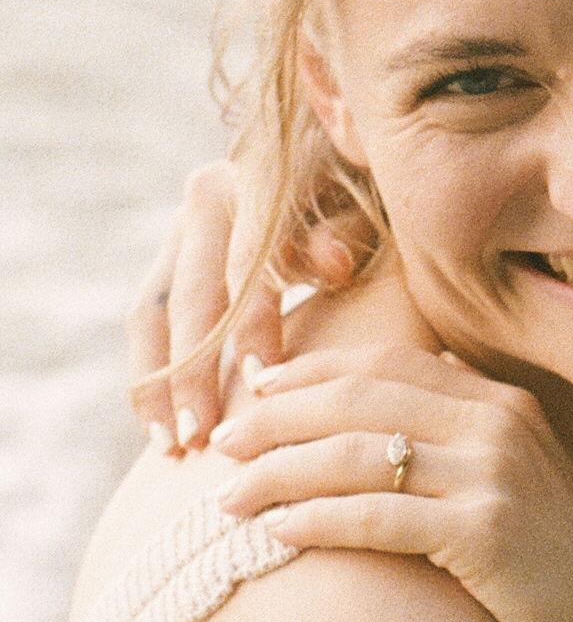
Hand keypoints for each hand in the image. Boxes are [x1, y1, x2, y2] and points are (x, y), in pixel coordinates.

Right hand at [128, 161, 374, 452]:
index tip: (261, 382)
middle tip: (198, 438)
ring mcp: (182, 226)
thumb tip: (335, 263)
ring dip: (156, 383)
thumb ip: (348, 235)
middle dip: (190, 372)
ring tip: (169, 446)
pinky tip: (160, 427)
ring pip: (152, 312)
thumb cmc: (374, 202)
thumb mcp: (371, 212)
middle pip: (188, 296)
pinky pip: (148, 321)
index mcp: (256, 182)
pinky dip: (151, 375)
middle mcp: (207, 197)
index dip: (252, 324)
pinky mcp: (171, 257)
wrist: (346, 175)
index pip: (247, 265)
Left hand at [211, 345, 572, 621]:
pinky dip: (320, 520)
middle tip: (221, 443)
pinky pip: (379, 516)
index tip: (256, 391)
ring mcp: (496, 475)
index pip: (387, 364)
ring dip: (280, 472)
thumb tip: (389, 409)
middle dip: (277, 418)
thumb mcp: (517, 482)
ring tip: (228, 496)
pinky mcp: (487, 531)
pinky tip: (279, 531)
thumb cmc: (554, 566)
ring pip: (358, 455)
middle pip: (360, 400)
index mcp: (503, 403)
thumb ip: (464, 437)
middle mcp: (501, 424)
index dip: (311, 372)